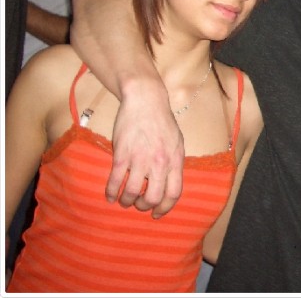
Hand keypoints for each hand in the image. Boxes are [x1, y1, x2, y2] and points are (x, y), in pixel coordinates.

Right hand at [107, 78, 183, 217]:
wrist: (145, 101)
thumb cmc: (162, 121)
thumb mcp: (177, 142)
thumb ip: (174, 163)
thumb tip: (170, 182)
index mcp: (175, 160)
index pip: (174, 193)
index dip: (165, 208)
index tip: (157, 213)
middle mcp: (159, 162)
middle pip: (153, 198)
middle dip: (145, 207)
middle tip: (139, 206)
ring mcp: (140, 159)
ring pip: (132, 193)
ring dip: (127, 201)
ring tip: (125, 201)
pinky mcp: (122, 154)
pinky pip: (115, 181)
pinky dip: (111, 193)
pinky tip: (110, 197)